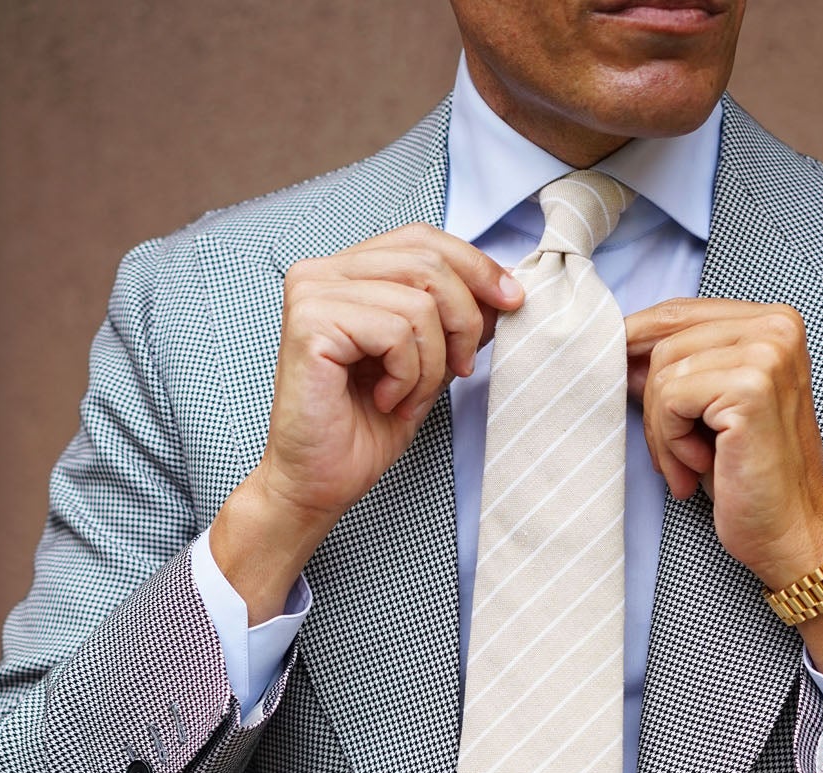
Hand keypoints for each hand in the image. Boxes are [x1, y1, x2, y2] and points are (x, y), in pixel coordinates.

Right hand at [212, 225, 523, 621]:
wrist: (318, 483)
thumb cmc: (363, 429)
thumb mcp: (425, 364)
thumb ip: (451, 320)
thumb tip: (502, 288)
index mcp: (346, 273)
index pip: (422, 239)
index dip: (474, 264)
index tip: (511, 300)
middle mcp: (322, 272)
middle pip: (427, 262)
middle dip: (464, 320)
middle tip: (460, 370)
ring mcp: (312, 293)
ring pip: (418, 302)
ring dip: (432, 362)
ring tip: (407, 395)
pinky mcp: (310, 322)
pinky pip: (395, 331)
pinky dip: (408, 375)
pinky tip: (386, 399)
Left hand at [625, 298, 822, 675]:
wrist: (790, 534)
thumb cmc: (748, 477)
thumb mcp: (707, 408)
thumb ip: (676, 366)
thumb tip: (617, 341)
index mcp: (772, 321)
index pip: (678, 312)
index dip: (638, 348)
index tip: (623, 383)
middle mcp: (776, 326)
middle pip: (664, 341)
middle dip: (655, 405)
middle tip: (678, 455)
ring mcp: (767, 353)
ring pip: (662, 371)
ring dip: (663, 430)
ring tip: (693, 465)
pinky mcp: (751, 387)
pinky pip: (670, 399)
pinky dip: (671, 442)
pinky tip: (701, 467)